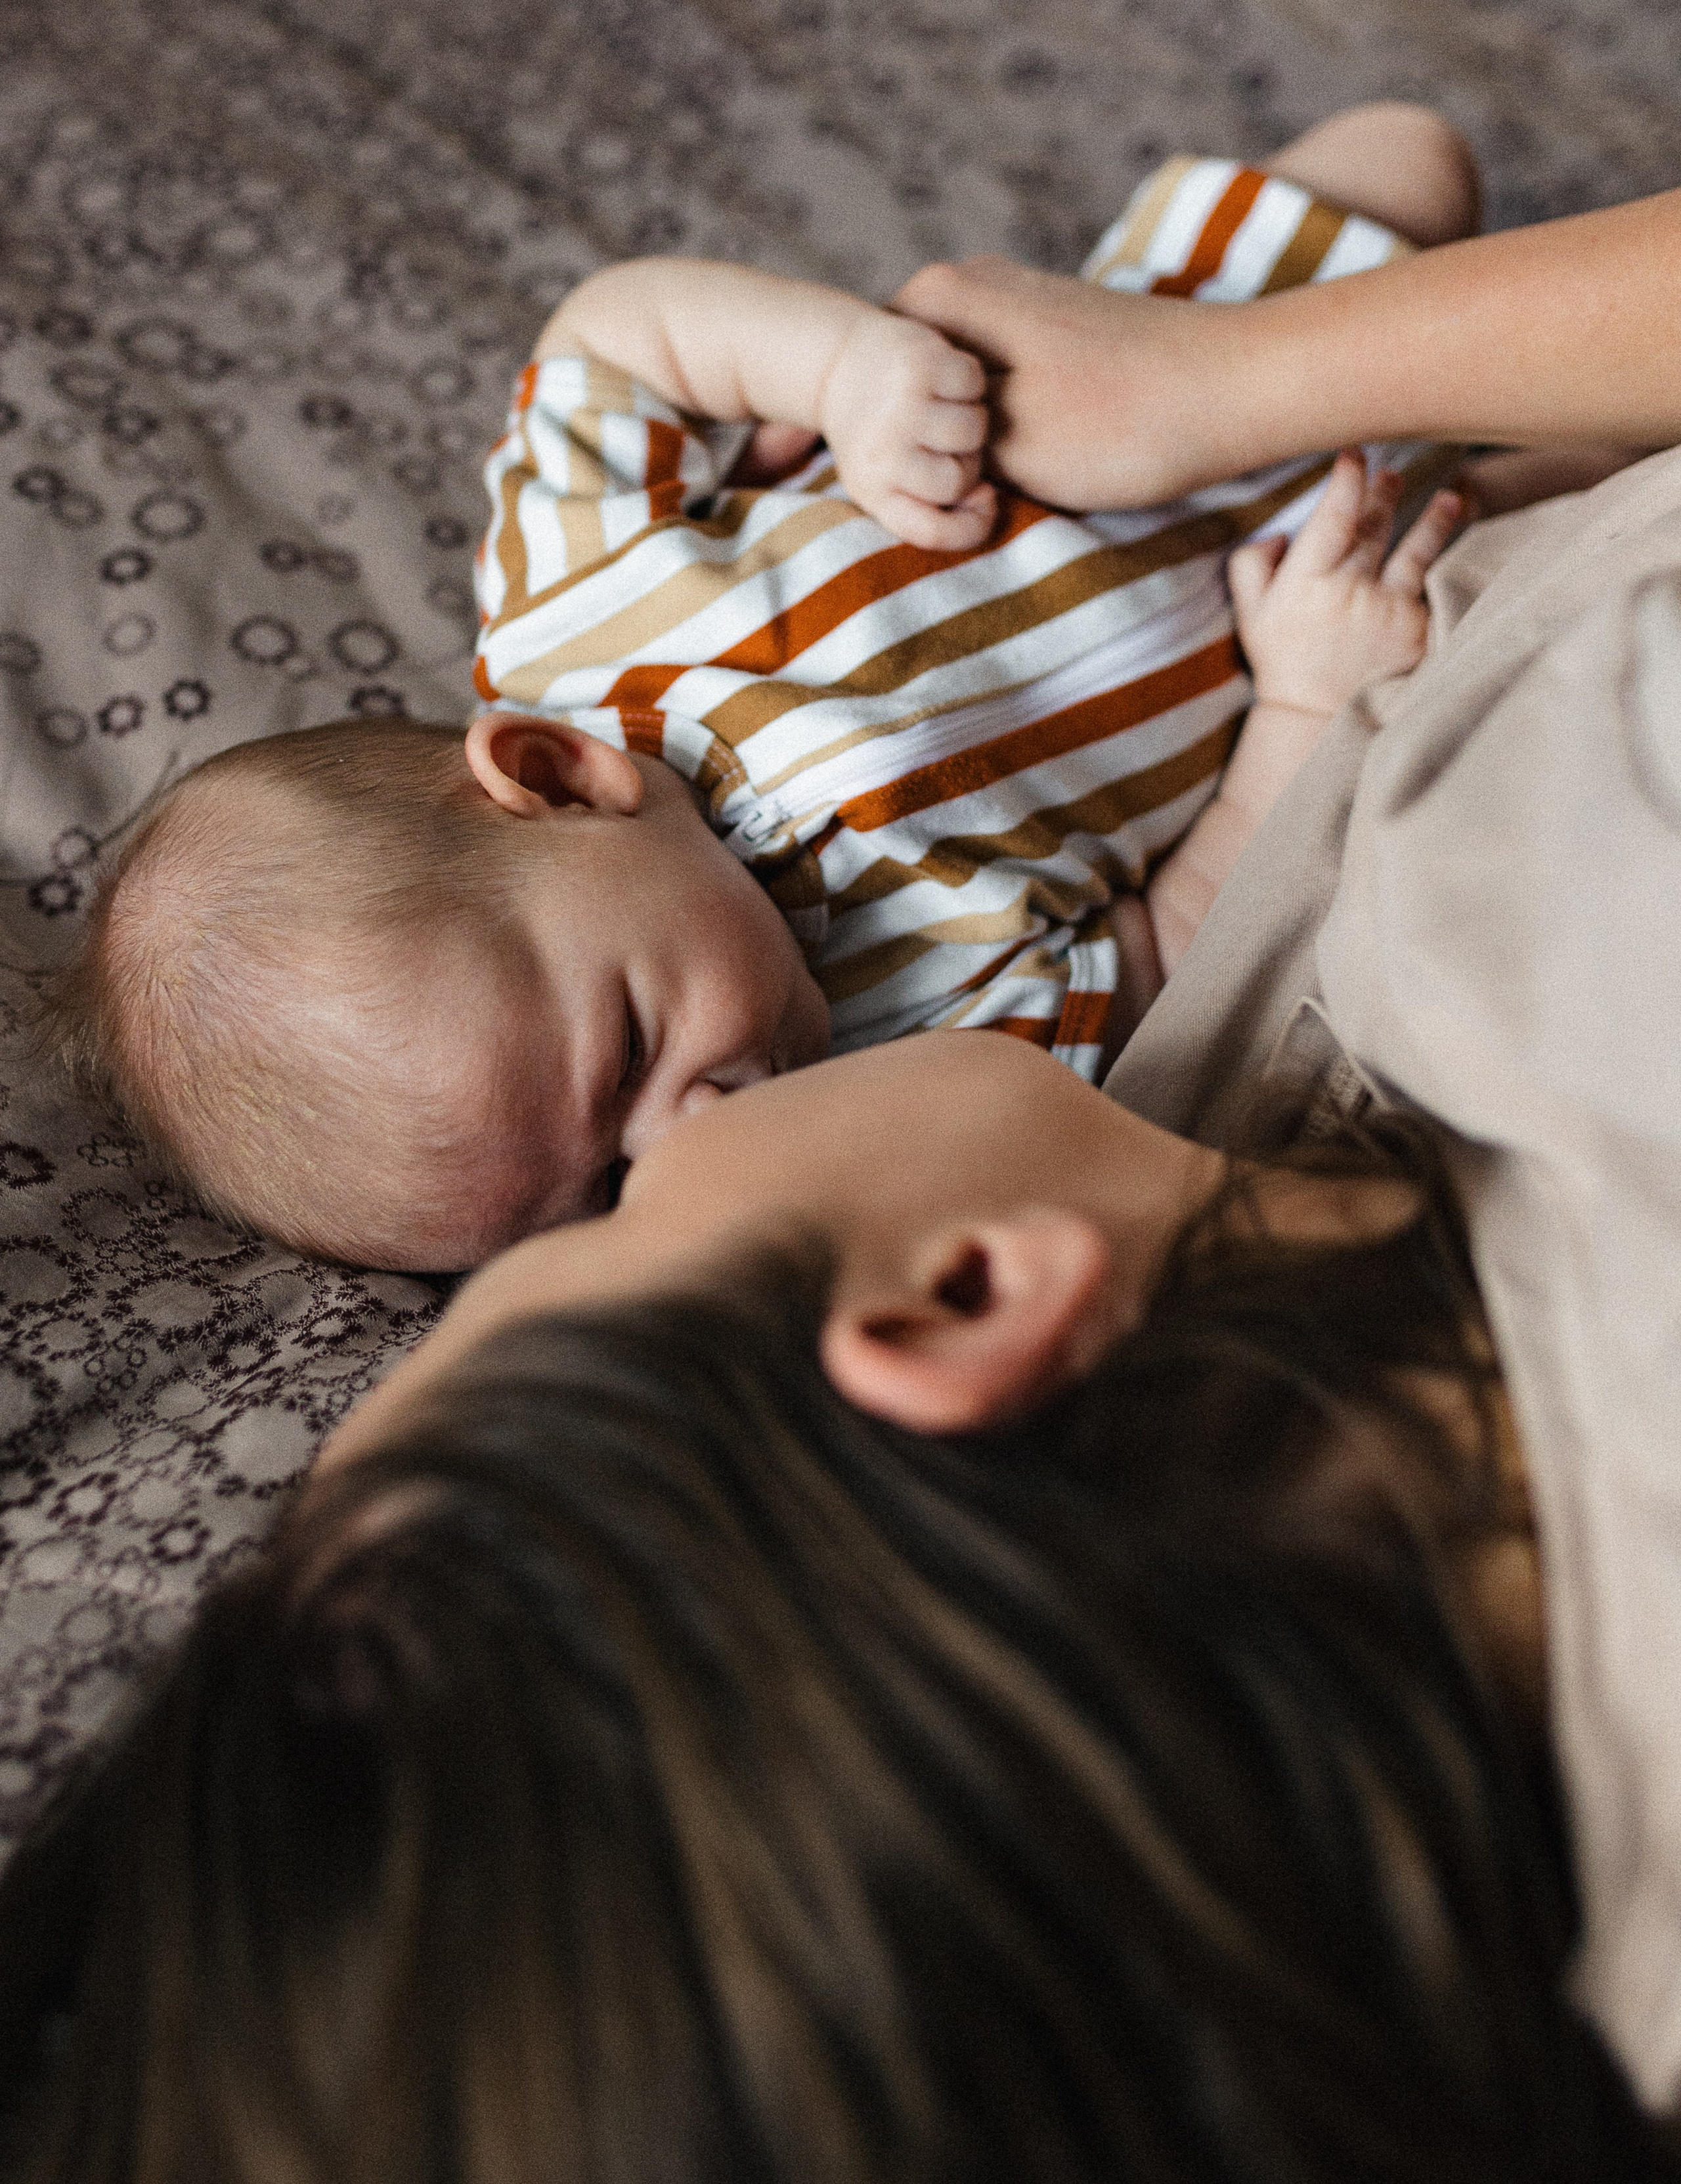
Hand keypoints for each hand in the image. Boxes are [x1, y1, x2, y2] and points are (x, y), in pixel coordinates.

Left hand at [818, 308, 995, 550]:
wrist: (838, 362)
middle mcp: (882, 454)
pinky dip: (969, 380)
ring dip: (972, 418)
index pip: (931, 532)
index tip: (985, 502)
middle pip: (960, 479)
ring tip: (945, 408)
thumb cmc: (875, 430)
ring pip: (974, 430)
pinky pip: (975, 383)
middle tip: (946, 442)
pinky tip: (944, 380)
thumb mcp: (884, 478)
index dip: (971, 528)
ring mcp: (900, 409)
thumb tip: (987, 499)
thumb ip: (931, 502)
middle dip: (967, 461)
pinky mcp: (917, 365)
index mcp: (872, 491)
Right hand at [893, 256, 1230, 509]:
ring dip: (967, 437)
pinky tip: (1030, 459)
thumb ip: (936, 437)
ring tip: (992, 480)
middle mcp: (975, 283)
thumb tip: (897, 442)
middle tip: (945, 490)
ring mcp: (1022, 302)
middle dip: (921, 436)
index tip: (897, 474)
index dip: (874, 431)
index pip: (866, 370)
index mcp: (943, 298)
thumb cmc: (1118, 423)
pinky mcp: (1062, 328)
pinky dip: (1007, 426)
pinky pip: (1005, 385)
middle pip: (912, 382)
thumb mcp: (1001, 446)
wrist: (1234, 391)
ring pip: (959, 389)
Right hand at [1228, 449, 1464, 714]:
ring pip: (1418, 549)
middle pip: (1377, 523)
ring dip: (1435, 518)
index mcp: (1307, 581)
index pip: (1334, 514)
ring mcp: (1389, 611)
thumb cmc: (1283, 661)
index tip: (1353, 455)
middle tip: (1391, 474)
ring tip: (1450, 499)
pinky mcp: (1417, 632)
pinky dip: (1447, 568)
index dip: (1347, 478)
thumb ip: (1252, 564)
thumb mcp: (1250, 614)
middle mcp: (1351, 591)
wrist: (1316, 720)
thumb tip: (1281, 532)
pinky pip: (1433, 590)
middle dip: (1385, 490)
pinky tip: (1460, 551)